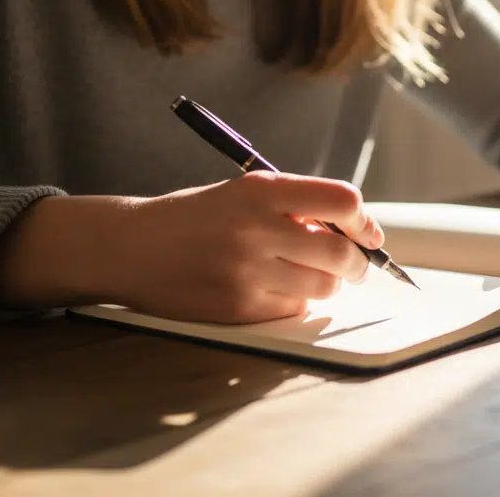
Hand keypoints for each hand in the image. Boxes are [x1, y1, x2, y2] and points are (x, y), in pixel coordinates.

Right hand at [0, 172, 385, 323]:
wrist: (130, 246)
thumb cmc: (198, 217)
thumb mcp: (245, 193)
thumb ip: (296, 207)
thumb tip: (356, 232)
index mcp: (263, 190)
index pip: (342, 201)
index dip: (364, 221)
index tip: (368, 234)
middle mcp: (257, 227)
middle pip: (341, 252)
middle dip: (357, 263)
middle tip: (354, 265)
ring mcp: (246, 270)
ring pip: (323, 286)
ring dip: (328, 284)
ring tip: (312, 276)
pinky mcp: (237, 306)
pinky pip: (292, 308)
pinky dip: (296, 301)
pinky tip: (276, 289)